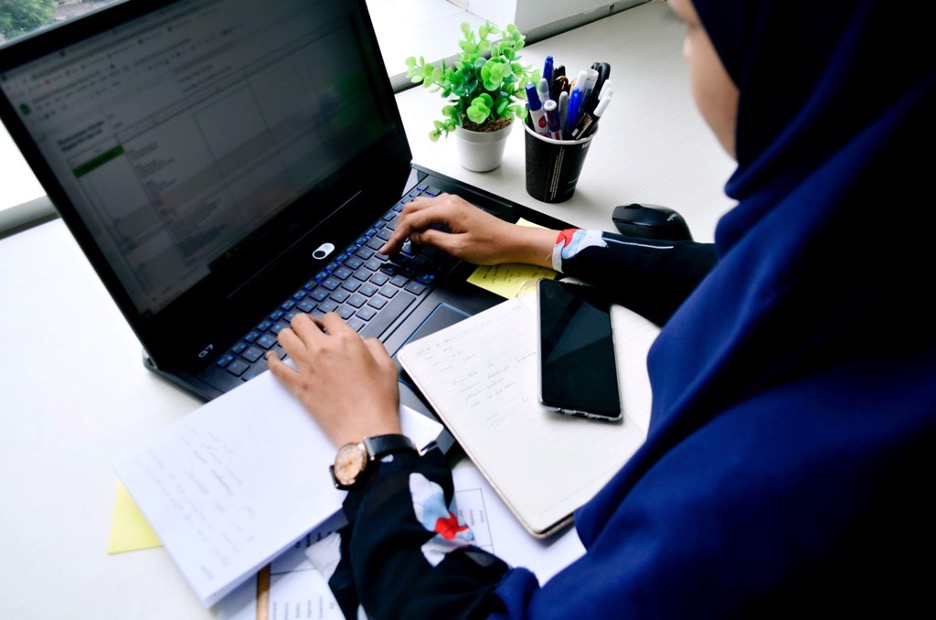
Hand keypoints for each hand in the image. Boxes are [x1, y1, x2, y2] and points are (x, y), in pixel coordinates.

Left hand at [267, 313, 400, 446]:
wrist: (366, 429)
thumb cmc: (378, 402)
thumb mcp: (387, 366)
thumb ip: (374, 346)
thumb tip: (363, 342)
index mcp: (347, 341)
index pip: (330, 317)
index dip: (329, 321)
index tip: (329, 327)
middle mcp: (324, 350)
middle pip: (300, 321)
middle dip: (305, 323)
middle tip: (309, 331)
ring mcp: (308, 367)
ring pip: (284, 337)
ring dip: (288, 336)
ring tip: (293, 341)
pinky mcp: (298, 386)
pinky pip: (276, 367)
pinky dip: (272, 360)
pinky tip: (274, 358)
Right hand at [380, 193, 556, 267]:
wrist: (511, 242)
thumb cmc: (491, 245)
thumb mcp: (458, 248)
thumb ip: (433, 240)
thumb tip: (416, 237)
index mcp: (447, 210)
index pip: (412, 220)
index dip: (397, 235)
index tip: (389, 248)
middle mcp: (448, 202)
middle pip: (412, 209)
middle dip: (398, 227)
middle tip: (392, 245)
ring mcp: (452, 203)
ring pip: (420, 207)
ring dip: (408, 222)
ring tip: (402, 240)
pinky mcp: (456, 208)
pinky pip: (430, 209)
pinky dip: (419, 220)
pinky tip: (418, 233)